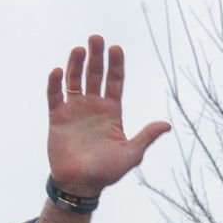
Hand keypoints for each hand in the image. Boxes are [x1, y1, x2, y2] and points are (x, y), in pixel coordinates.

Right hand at [46, 35, 170, 196]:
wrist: (80, 184)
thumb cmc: (107, 172)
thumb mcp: (131, 154)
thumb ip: (146, 137)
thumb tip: (167, 125)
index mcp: (112, 112)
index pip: (115, 83)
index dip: (116, 66)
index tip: (116, 49)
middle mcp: (93, 107)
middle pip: (94, 76)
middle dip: (96, 57)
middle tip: (96, 38)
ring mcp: (75, 111)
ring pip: (74, 81)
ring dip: (76, 64)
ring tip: (79, 49)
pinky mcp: (58, 118)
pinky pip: (55, 96)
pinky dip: (55, 83)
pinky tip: (58, 71)